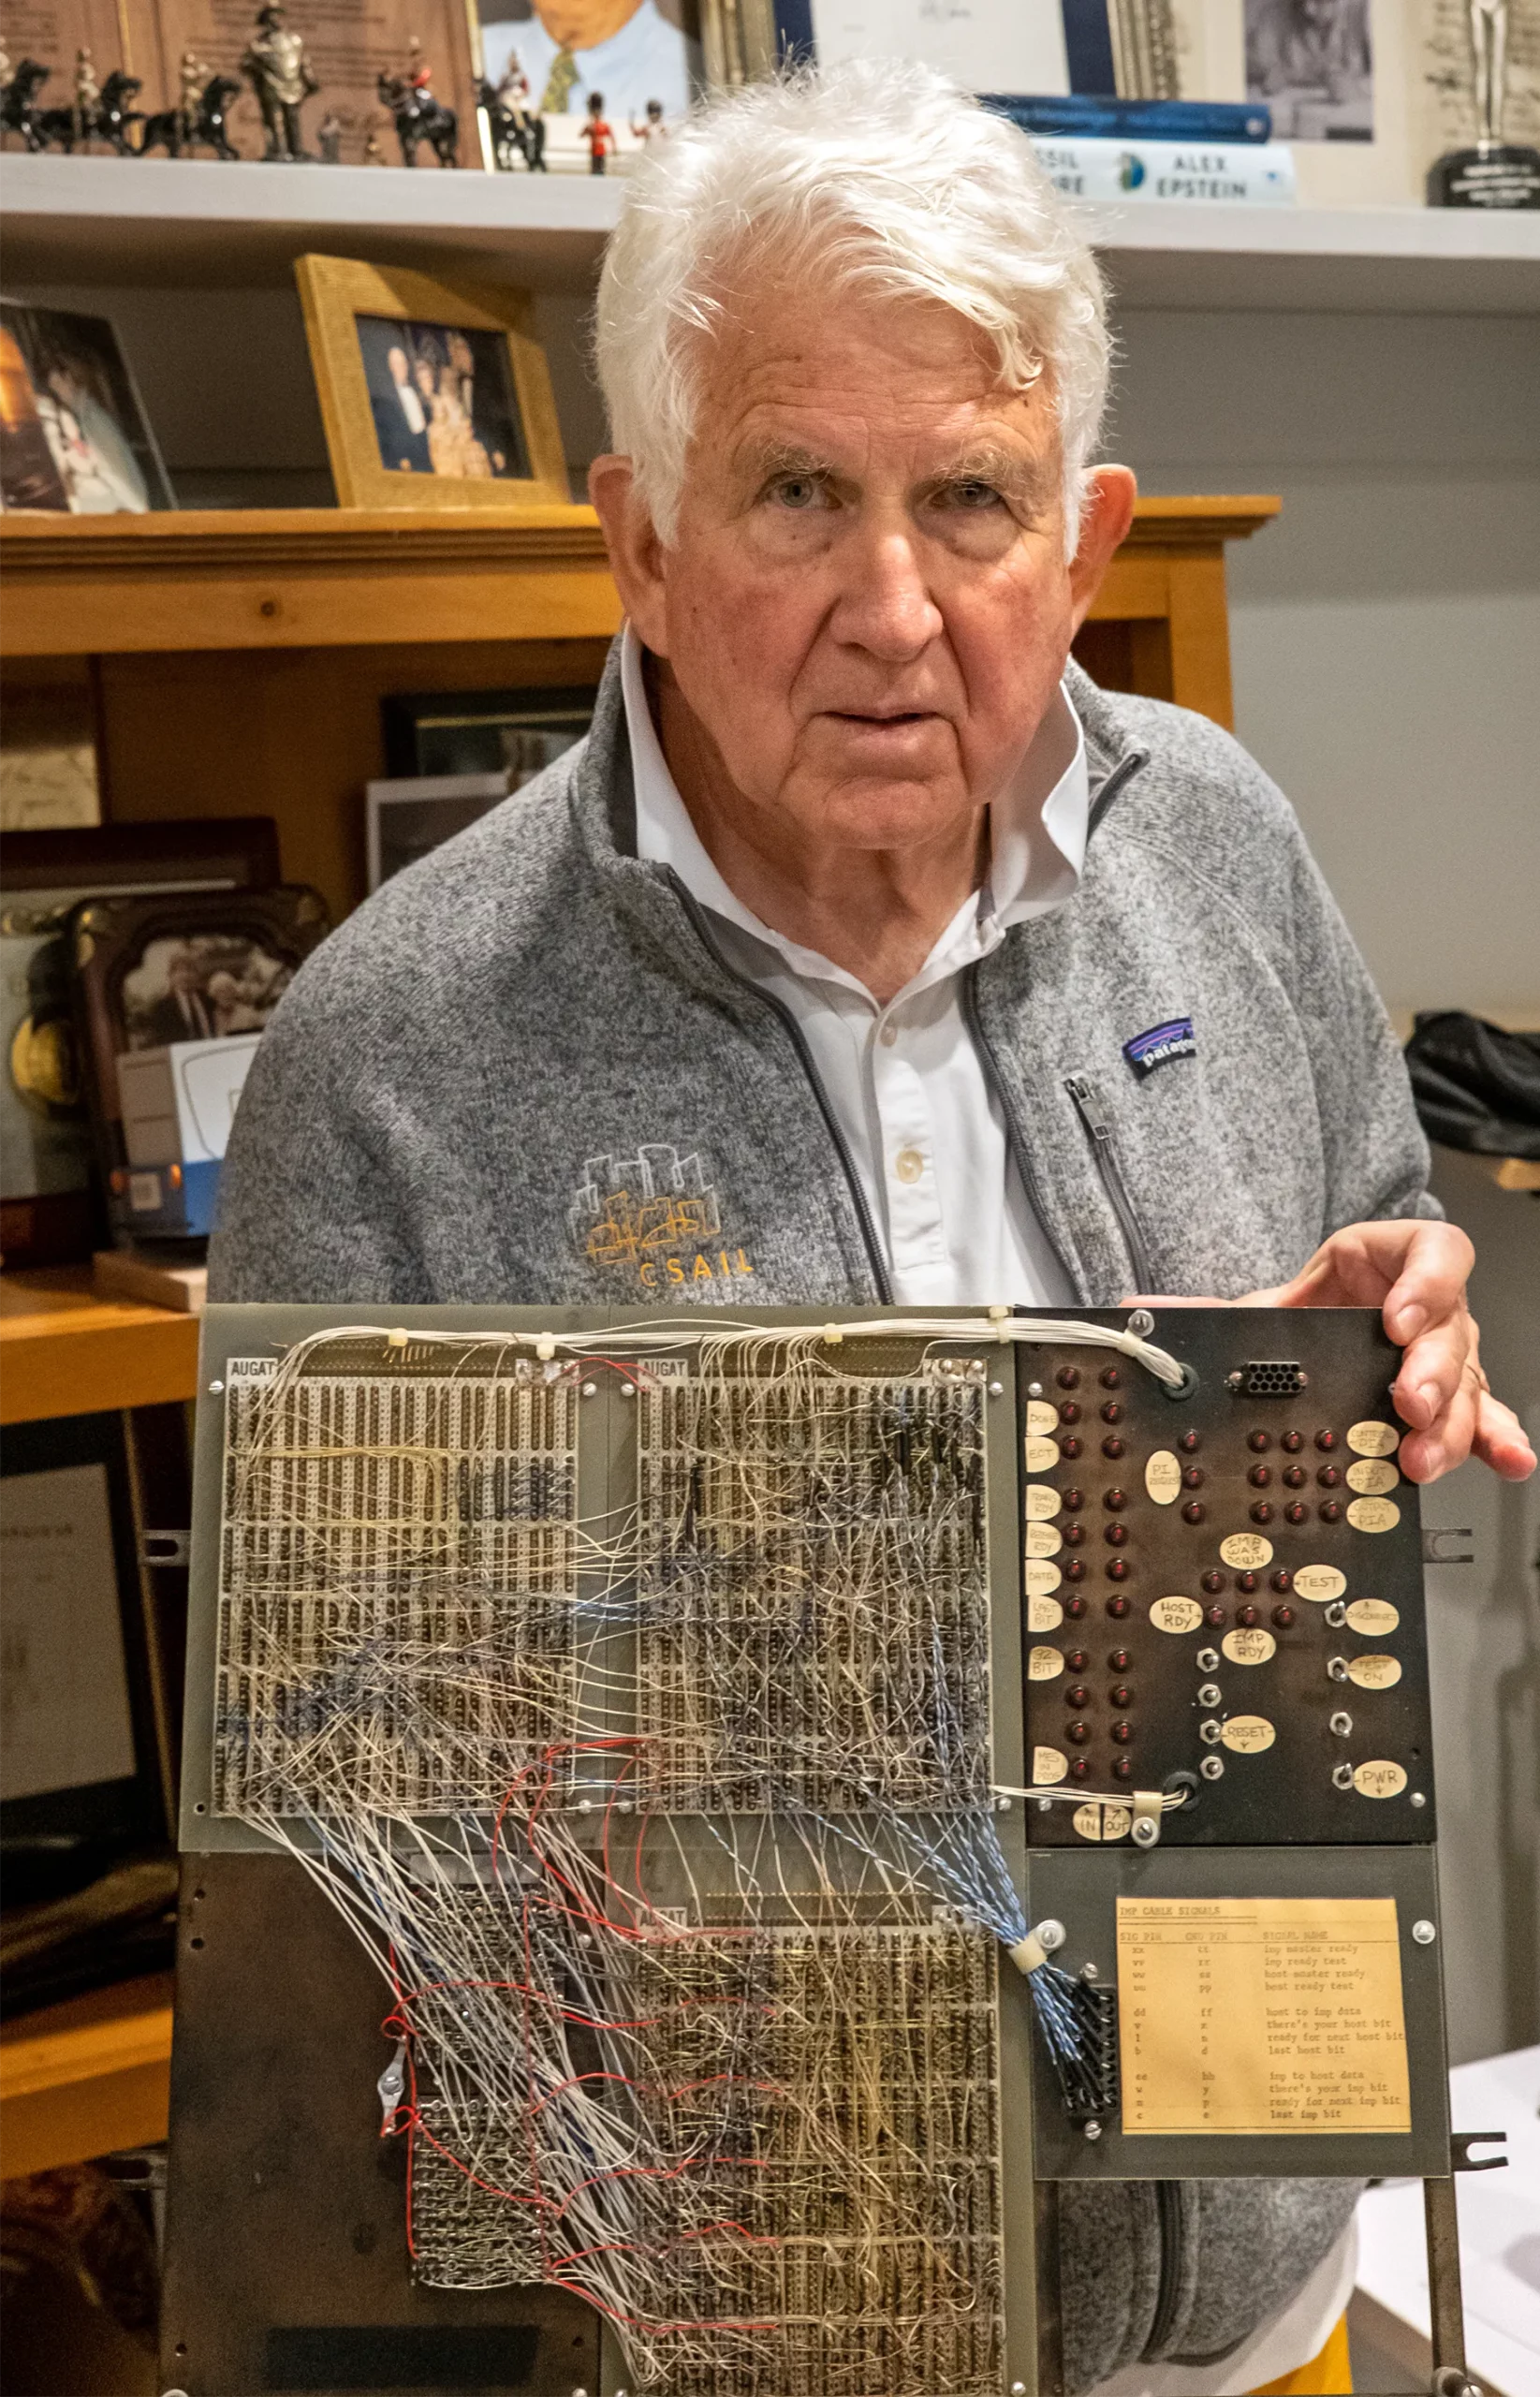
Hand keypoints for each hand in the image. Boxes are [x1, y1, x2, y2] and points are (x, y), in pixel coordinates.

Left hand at [1128, 1220, 1534, 1486]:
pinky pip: (1485, 1418)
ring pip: (1469, 1383)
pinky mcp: (1449, 1403)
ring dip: (1454, 1423)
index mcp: (1386, 1262)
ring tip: (1422, 1454)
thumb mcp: (1258, 1311)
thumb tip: (1138, 1313)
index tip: (1397, 1317)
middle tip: (1405, 1402)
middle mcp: (1429, 1309)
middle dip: (1433, 1371)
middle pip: (1454, 1329)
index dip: (1426, 1279)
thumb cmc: (1299, 1316)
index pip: (1432, 1249)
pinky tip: (1509, 1460)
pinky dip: (1499, 1439)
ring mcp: (1446, 1358)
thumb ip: (1204, 1311)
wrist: (1304, 1341)